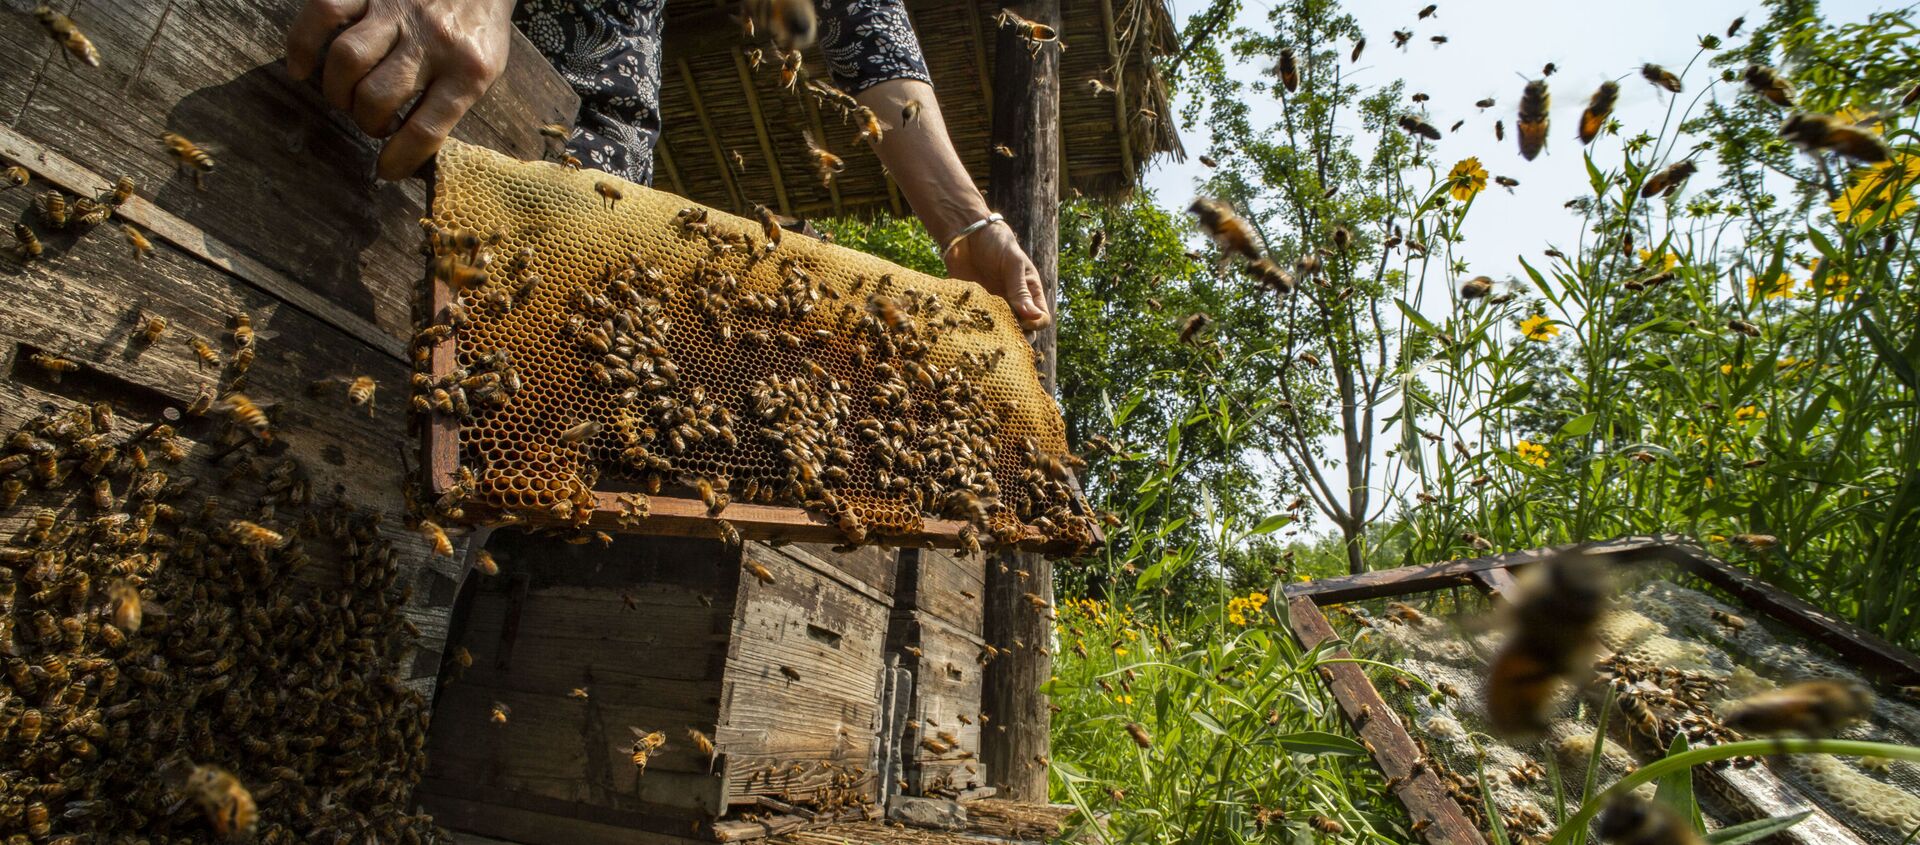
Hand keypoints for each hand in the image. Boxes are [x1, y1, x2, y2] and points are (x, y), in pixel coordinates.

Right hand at [286, 0, 515, 179]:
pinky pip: (323, 13)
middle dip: (367, 122)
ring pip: (347, 60)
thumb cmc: (478, 28)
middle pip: (377, 96)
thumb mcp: (485, 69)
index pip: (426, 129)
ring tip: (348, 98)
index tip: (386, 169)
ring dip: (339, 92)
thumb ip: (452, 103)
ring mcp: (397, 10)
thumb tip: (409, 150)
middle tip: (373, 121)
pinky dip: (303, 45)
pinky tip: (303, 69)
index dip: (399, 159)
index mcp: (469, 70)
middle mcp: (432, 41)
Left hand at [944, 221, 1051, 330]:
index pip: (1041, 319)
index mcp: (1030, 293)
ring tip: (985, 335)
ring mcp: (993, 307)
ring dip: (994, 337)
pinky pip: (976, 325)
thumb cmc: (996, 242)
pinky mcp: (973, 307)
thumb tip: (1034, 317)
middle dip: (1016, 338)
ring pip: (999, 332)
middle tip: (1003, 336)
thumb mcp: (1012, 263)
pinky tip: (968, 327)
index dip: (1034, 324)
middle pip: (1022, 332)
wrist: (966, 233)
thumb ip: (1020, 289)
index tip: (1021, 322)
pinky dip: (974, 330)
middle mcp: (1013, 304)